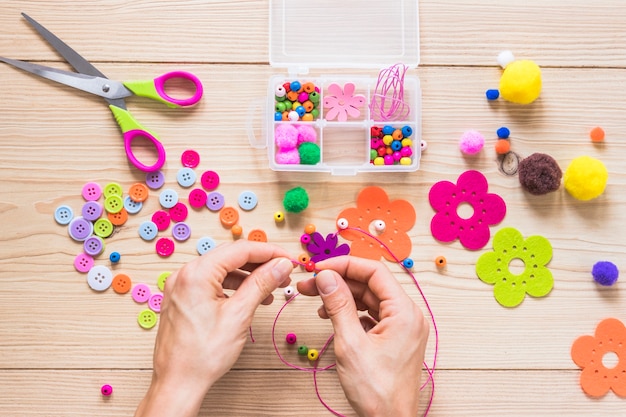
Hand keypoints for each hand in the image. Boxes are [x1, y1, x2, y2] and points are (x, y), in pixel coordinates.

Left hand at [135, 240, 293, 416]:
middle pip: (230, 257)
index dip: (269, 252)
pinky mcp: (182, 299)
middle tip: (283, 273)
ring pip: (221, 270)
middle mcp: (184, 275)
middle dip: (260, 264)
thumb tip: (280, 265)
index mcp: (196, 274)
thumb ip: (261, 284)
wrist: (178, 384)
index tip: (288, 259)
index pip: (240, 250)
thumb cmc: (201, 356)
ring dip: (248, 276)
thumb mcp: (239, 315)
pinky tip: (249, 298)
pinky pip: (211, 283)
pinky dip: (232, 287)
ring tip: (270, 289)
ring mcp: (181, 287)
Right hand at [297, 256, 428, 416]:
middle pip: (370, 284)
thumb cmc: (378, 392)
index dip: (344, 266)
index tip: (319, 268)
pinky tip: (331, 316)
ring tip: (315, 300)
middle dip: (338, 282)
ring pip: (369, 299)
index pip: (374, 272)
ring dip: (342, 297)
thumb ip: (338, 306)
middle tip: (309, 284)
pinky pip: (371, 315)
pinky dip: (350, 312)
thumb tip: (326, 277)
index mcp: (405, 312)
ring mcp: (401, 328)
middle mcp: (407, 316)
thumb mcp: (351, 344)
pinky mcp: (393, 339)